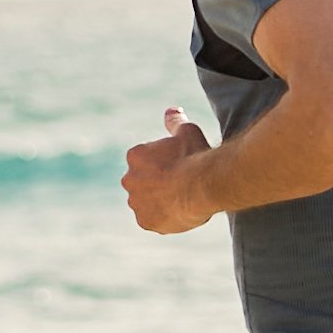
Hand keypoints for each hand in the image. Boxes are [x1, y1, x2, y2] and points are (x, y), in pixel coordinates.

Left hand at [120, 117, 216, 237]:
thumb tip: (171, 110)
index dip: (165, 165)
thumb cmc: (195, 156)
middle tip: (181, 184)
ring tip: (182, 200)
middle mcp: (129, 179)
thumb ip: (175, 122)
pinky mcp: (145, 221)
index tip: (180, 167)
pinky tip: (180, 212)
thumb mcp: (187, 132)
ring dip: (159, 202)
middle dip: (158, 184)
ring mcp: (136, 202)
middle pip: (143, 182)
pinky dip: (163, 218)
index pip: (146, 162)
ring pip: (146, 203)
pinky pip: (152, 220)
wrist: (203, 184)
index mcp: (135, 156)